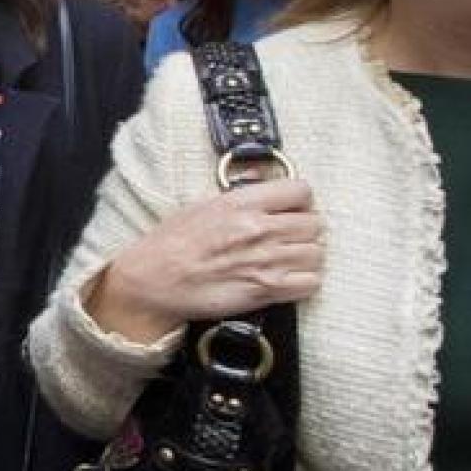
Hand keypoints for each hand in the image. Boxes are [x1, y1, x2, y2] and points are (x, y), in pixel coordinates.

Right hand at [88, 179, 322, 342]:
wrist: (153, 281)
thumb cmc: (170, 245)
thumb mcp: (202, 204)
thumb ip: (240, 195)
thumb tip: (262, 180)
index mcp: (243, 203)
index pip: (301, 190)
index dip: (301, 201)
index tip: (293, 209)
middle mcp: (259, 229)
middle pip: (314, 224)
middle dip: (305, 230)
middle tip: (289, 237)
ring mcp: (266, 261)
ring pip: (317, 253)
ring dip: (307, 256)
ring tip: (288, 259)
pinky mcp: (266, 290)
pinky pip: (311, 283)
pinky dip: (305, 282)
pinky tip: (289, 280)